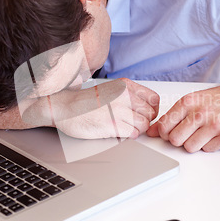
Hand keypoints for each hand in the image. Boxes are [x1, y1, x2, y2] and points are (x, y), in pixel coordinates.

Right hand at [22, 78, 159, 138]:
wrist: (65, 107)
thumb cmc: (87, 101)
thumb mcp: (112, 89)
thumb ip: (130, 95)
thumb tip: (148, 108)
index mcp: (125, 86)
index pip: (154, 99)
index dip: (152, 110)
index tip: (146, 114)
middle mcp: (124, 96)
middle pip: (150, 113)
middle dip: (145, 121)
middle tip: (134, 123)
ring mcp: (118, 110)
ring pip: (144, 125)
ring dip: (137, 129)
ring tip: (125, 127)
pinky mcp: (112, 124)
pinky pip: (133, 133)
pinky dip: (129, 135)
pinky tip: (119, 131)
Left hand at [147, 78, 219, 151]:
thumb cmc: (216, 100)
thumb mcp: (191, 101)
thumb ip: (170, 117)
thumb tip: (150, 132)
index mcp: (188, 102)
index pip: (164, 126)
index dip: (165, 132)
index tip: (172, 131)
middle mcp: (201, 113)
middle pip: (175, 140)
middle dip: (179, 139)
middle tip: (188, 133)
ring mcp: (215, 125)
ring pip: (190, 147)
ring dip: (194, 143)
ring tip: (203, 132)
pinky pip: (207, 149)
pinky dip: (209, 144)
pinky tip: (215, 134)